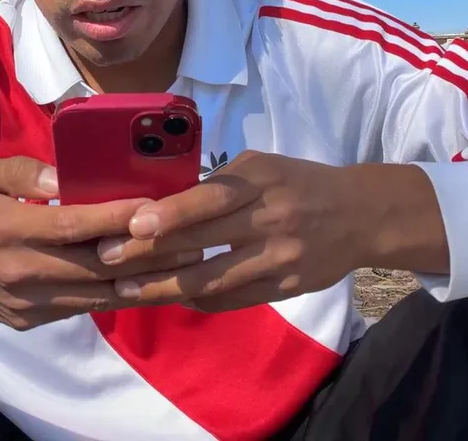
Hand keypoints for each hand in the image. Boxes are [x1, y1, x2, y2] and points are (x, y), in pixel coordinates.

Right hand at [0, 155, 203, 329]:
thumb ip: (22, 171)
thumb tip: (64, 179)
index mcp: (7, 228)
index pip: (73, 225)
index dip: (116, 217)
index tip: (155, 206)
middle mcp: (22, 269)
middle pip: (96, 266)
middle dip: (146, 254)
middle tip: (192, 239)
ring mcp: (28, 301)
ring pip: (97, 294)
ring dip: (144, 281)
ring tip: (185, 264)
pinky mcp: (33, 320)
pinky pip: (84, 308)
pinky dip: (118, 296)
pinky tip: (150, 282)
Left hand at [94, 151, 374, 312]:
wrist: (361, 215)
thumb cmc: (298, 182)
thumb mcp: (262, 167)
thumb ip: (218, 183)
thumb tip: (162, 201)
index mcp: (261, 181)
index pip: (211, 199)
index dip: (171, 213)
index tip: (132, 224)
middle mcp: (270, 220)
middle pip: (204, 243)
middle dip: (150, 254)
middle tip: (106, 260)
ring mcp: (279, 258)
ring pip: (213, 281)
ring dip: (165, 288)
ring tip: (126, 291)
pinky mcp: (285, 287)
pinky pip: (233, 300)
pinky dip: (199, 300)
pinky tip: (170, 299)